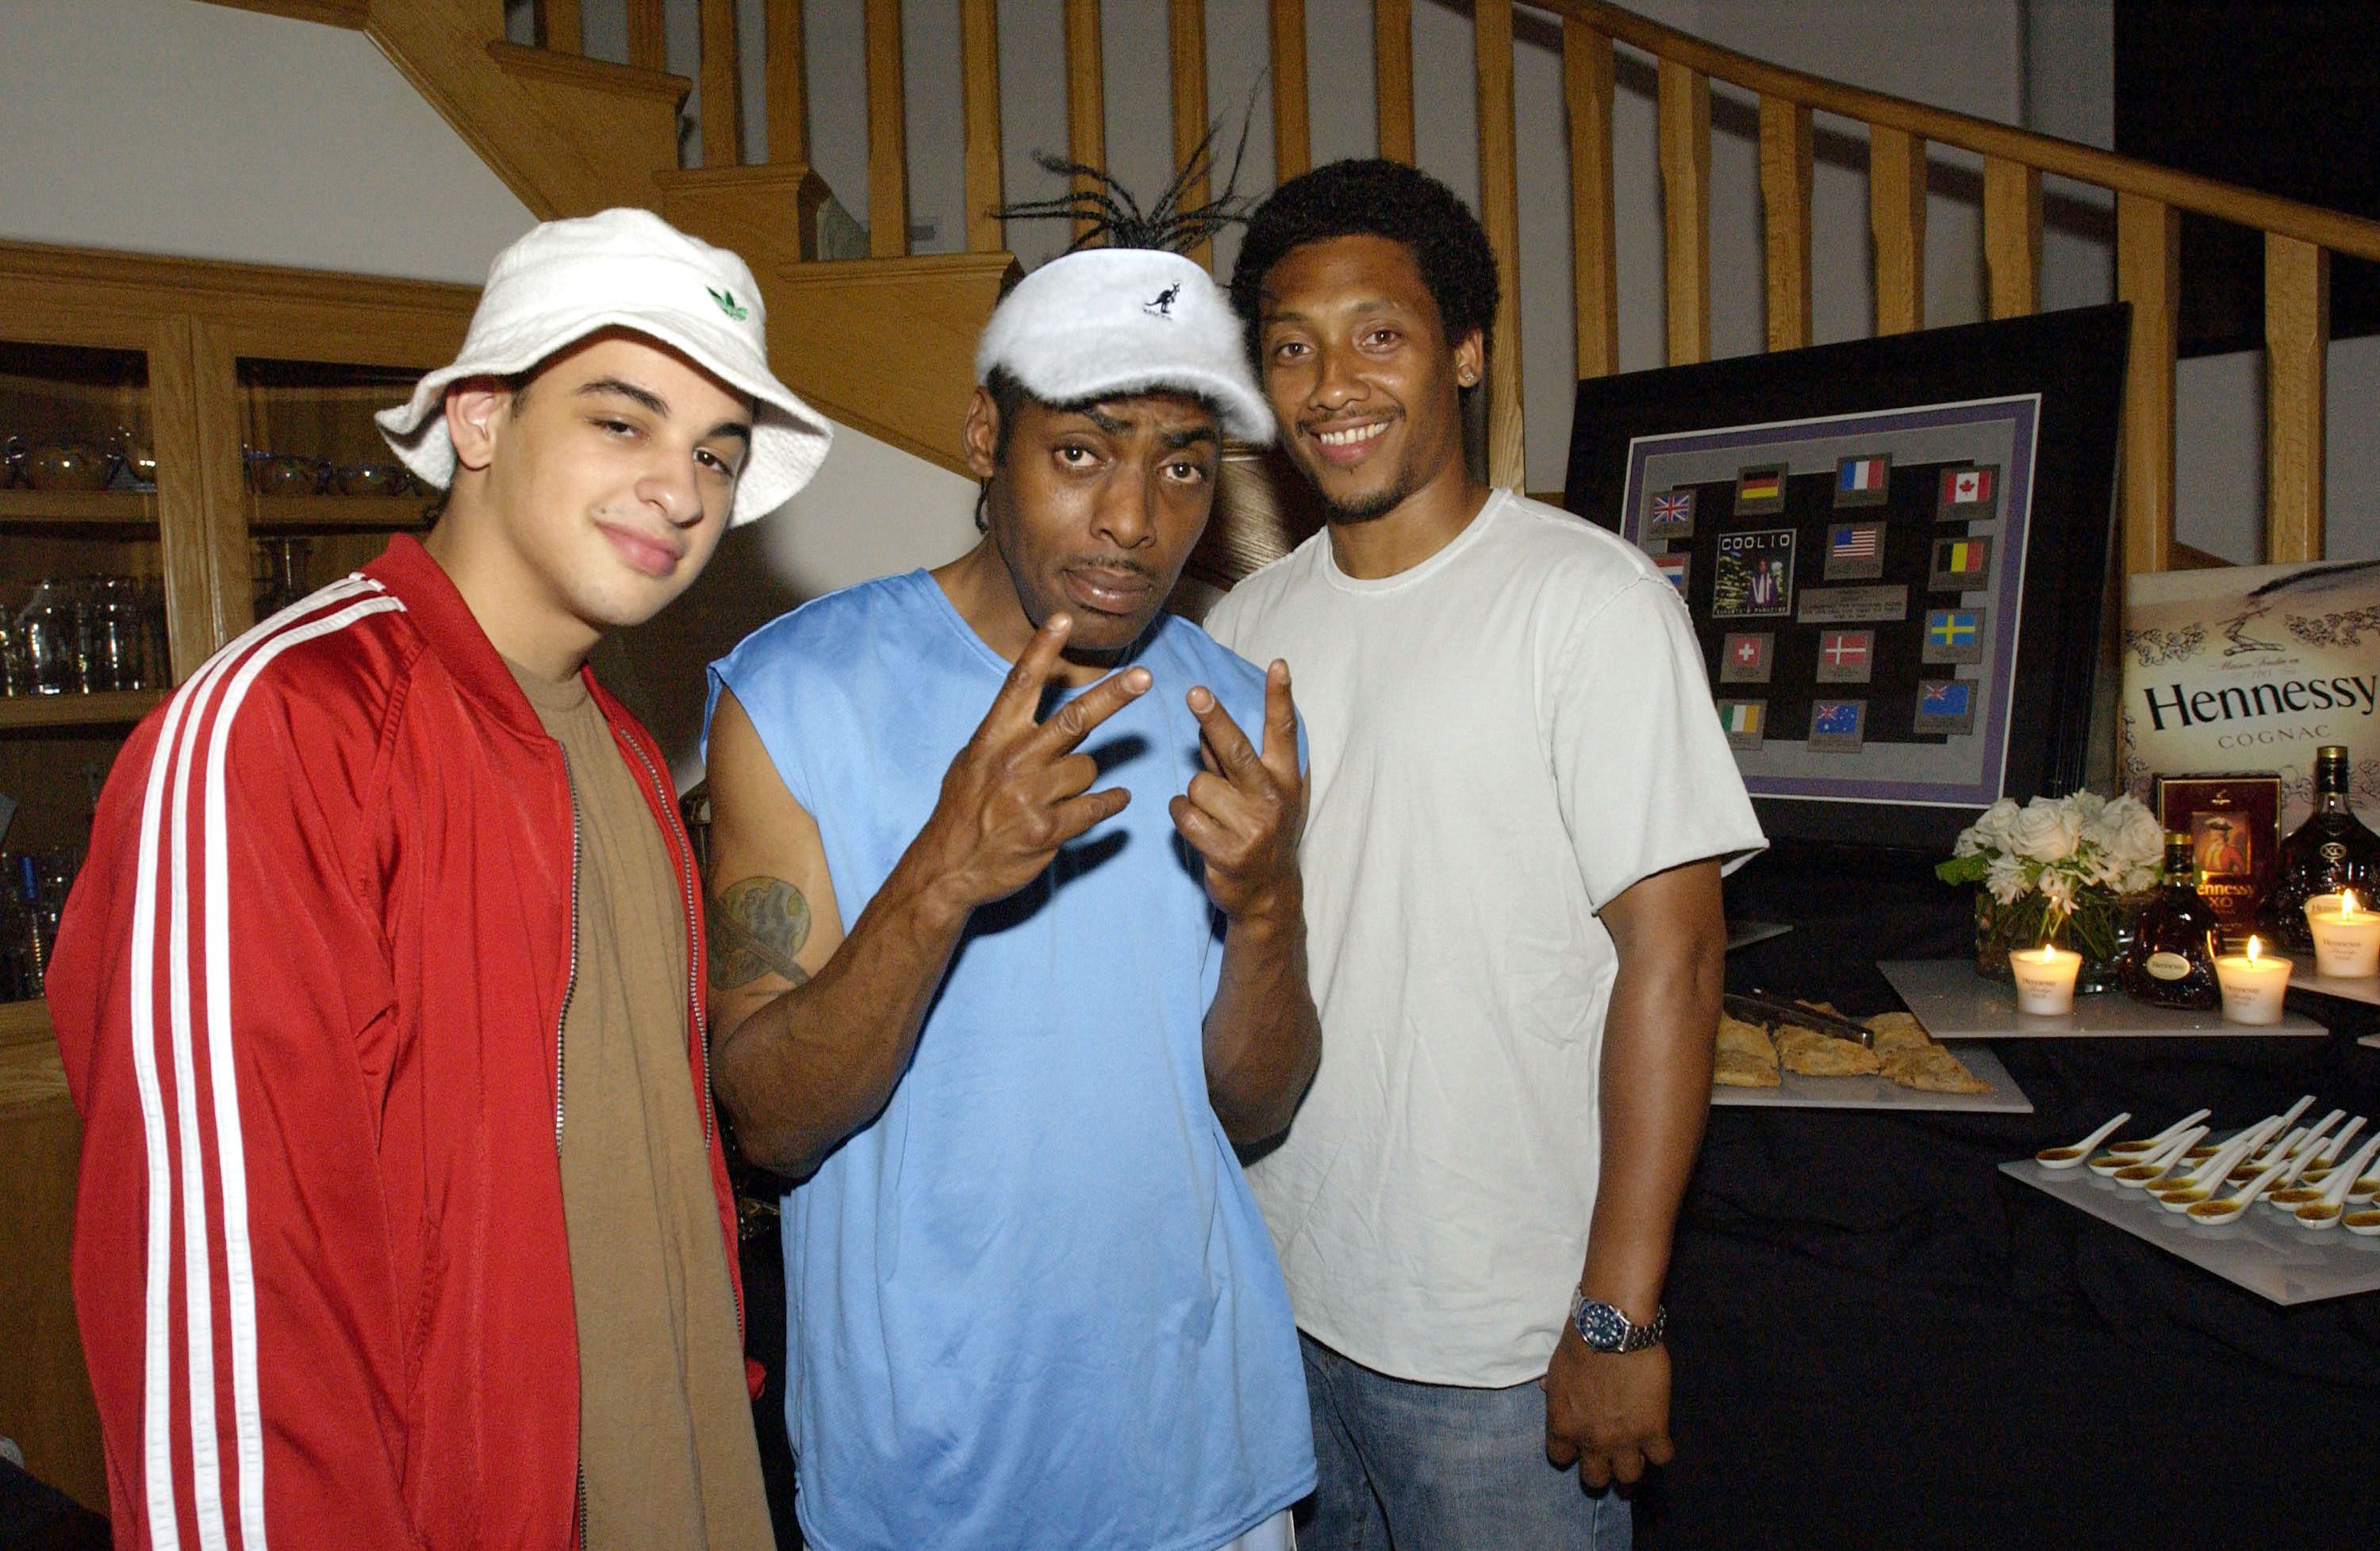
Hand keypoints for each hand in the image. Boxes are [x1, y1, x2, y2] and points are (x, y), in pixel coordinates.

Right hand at [911, 613, 1148, 911]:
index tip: (1063, 617)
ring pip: (1088, 768)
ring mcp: (1031, 796)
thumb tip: (1045, 707)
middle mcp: (1013, 760)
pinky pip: (1095, 807)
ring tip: (1057, 794)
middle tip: (1144, 677)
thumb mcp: (973, 760)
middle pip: (1075, 718)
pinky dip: (1109, 803)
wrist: (948, 868)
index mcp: (993, 737)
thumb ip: (1008, 734)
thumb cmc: (963, 809)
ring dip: (1083, 779)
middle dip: (1113, 695)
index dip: (1042, 649)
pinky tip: (1115, 801)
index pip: (1020, 684)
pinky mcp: (1047, 829)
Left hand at [1169, 660, 1302, 922]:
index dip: (1280, 697)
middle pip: (1237, 750)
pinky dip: (1182, 815)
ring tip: (1211, 813)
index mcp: (1284, 778)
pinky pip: (1185, 816)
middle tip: (1194, 693)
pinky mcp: (1227, 852)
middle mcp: (1272, 798)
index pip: (1283, 731)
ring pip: (1198, 786)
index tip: (1278, 665)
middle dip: (1214, 719)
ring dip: (1194, 795)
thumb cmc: (1259, 829)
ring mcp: (1252, 827)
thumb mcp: (1259, 792)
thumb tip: (1207, 724)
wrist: (1268, 893)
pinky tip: (1197, 826)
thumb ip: (1234, 760)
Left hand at [1542, 1322, 1674, 1488]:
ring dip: (1632, 1465)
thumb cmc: (1579, 1341)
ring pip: (1629, 1477)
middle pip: (1595, 1479)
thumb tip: (1545, 1389)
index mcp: (1562, 1425)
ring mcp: (1624, 1440)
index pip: (1560, 1457)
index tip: (1581, 1441)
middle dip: (1602, 1469)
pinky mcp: (1653, 1430)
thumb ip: (1554, 1390)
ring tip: (1637, 1452)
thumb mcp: (1556, 1369)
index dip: (1572, 1451)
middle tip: (1611, 1456)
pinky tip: (1658, 1437)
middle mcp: (1591, 1440)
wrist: (1612, 1328)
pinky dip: (1660, 1449)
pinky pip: (1661, 1457)